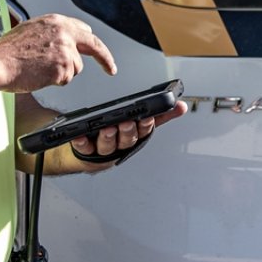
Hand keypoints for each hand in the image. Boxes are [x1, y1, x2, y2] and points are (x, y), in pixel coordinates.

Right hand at [0, 14, 115, 92]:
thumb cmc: (6, 51)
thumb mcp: (30, 31)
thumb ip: (51, 34)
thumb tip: (64, 42)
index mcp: (56, 21)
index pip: (83, 30)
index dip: (91, 42)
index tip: (99, 51)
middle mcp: (64, 32)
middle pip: (95, 45)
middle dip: (105, 58)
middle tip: (111, 69)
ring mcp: (66, 49)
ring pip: (76, 68)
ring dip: (62, 73)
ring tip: (40, 69)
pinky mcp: (64, 66)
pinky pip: (66, 79)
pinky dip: (55, 81)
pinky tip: (39, 75)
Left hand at [68, 101, 188, 171]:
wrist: (92, 155)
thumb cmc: (118, 137)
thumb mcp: (142, 124)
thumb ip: (162, 116)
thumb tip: (182, 106)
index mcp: (135, 137)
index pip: (144, 132)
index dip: (146, 125)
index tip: (147, 117)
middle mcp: (121, 145)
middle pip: (127, 140)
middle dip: (127, 132)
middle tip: (126, 123)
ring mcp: (104, 150)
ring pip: (108, 145)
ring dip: (108, 137)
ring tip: (107, 129)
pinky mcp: (87, 151)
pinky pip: (84, 148)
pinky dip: (82, 143)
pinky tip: (80, 137)